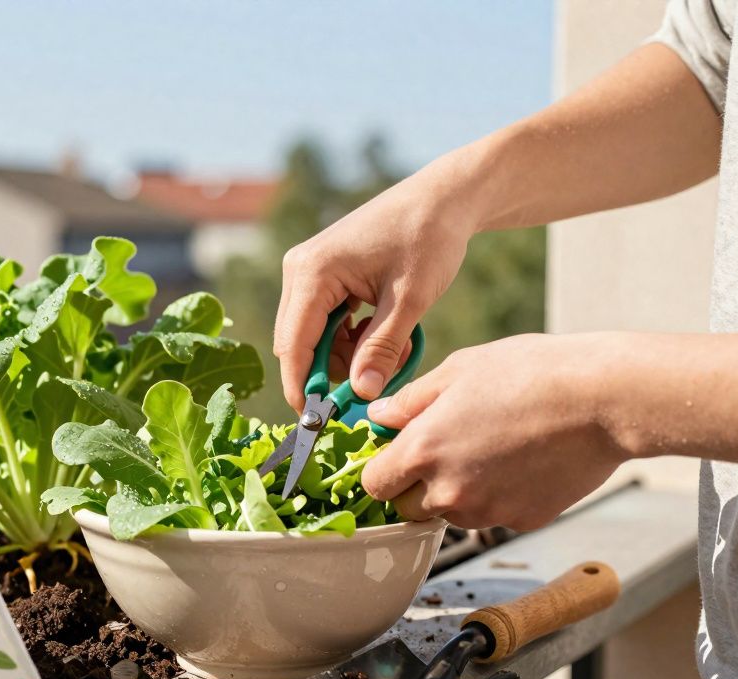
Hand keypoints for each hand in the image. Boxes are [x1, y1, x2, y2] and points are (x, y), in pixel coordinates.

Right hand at [273, 172, 473, 411]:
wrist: (443, 199)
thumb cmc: (428, 239)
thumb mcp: (410, 301)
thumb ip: (381, 348)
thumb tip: (361, 394)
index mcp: (312, 272)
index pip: (294, 344)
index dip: (302, 387)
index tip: (319, 421)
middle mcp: (300, 269)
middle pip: (298, 343)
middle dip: (331, 372)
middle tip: (372, 388)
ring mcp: (309, 270)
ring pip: (313, 336)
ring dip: (346, 356)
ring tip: (393, 353)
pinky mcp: (323, 274)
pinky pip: (325, 322)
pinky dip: (351, 338)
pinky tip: (385, 333)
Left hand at [362, 333, 628, 530]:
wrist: (602, 399)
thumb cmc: (532, 373)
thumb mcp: (459, 370)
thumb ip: (411, 400)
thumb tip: (379, 416)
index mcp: (423, 450)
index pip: (374, 485)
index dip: (383, 469)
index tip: (397, 454)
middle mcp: (449, 491)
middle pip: (408, 509)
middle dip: (416, 486)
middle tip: (445, 450)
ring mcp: (487, 511)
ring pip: (452, 514)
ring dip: (458, 493)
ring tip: (491, 449)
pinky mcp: (522, 521)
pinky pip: (494, 516)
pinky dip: (499, 497)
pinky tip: (521, 461)